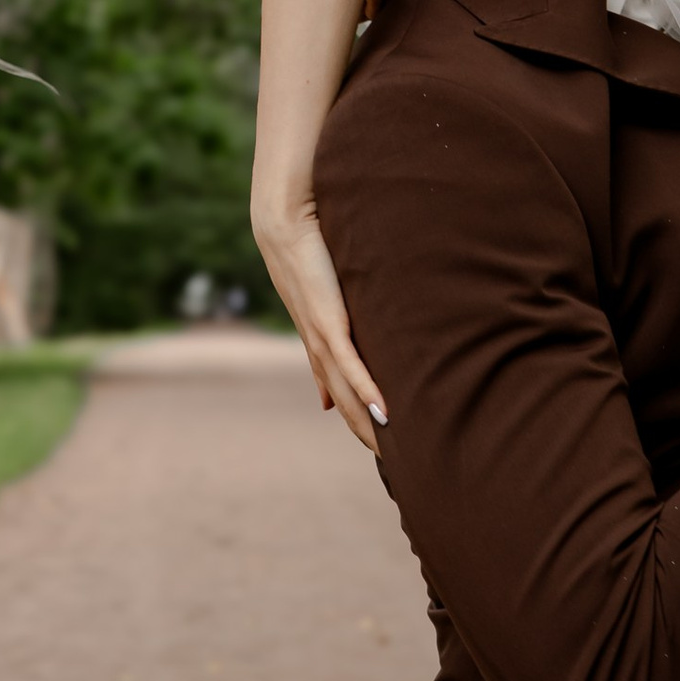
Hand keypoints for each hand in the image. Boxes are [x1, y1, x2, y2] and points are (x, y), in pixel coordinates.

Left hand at [254, 195, 389, 448]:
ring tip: (392, 451)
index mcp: (317, 334)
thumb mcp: (330, 278)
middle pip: (344, 401)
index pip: (339, 386)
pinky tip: (384, 412)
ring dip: (367, 422)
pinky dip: (366, 387)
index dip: (355, 417)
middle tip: (395, 464)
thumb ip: (342, 304)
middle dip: (365, 432)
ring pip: (346, 391)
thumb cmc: (310, 238)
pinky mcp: (326, 320)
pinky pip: (348, 363)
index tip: (377, 443)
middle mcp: (316, 342)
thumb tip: (349, 316)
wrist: (284, 216)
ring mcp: (320, 334)